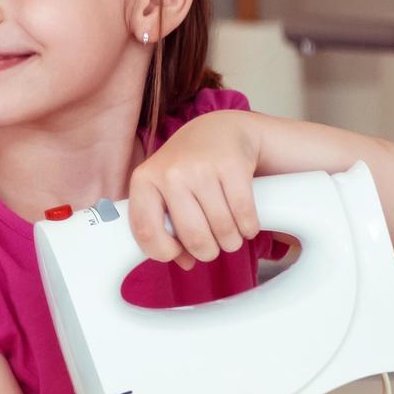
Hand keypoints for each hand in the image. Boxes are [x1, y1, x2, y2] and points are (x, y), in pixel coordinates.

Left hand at [125, 109, 263, 267]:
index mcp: (145, 180)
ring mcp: (202, 167)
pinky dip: (248, 228)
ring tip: (230, 233)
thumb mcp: (165, 190)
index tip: (179, 253)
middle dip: (207, 251)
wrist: (220, 130)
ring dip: (231, 241)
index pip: (146, 231)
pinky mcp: (233, 166)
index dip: (164, 252)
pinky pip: (245, 216)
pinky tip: (245, 223)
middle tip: (212, 246)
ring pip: (223, 230)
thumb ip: (166, 226)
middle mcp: (171, 172)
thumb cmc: (188, 167)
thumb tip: (184, 262)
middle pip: (193, 237)